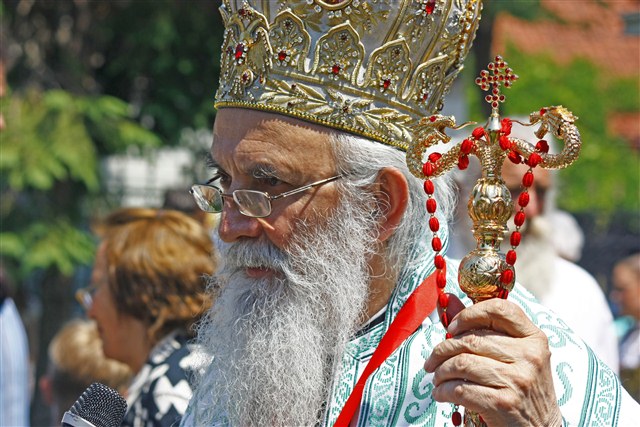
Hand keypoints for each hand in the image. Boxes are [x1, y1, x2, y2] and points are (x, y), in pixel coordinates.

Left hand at [424, 296, 562, 426]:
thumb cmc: (522, 388)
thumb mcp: (513, 356)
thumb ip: (482, 328)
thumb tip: (449, 300)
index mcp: (533, 338)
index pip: (499, 308)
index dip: (469, 314)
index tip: (453, 328)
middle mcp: (529, 356)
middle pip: (471, 340)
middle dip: (442, 350)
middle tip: (432, 360)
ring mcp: (518, 380)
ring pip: (461, 364)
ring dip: (440, 372)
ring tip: (437, 377)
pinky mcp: (504, 403)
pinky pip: (460, 389)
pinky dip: (443, 391)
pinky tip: (441, 394)